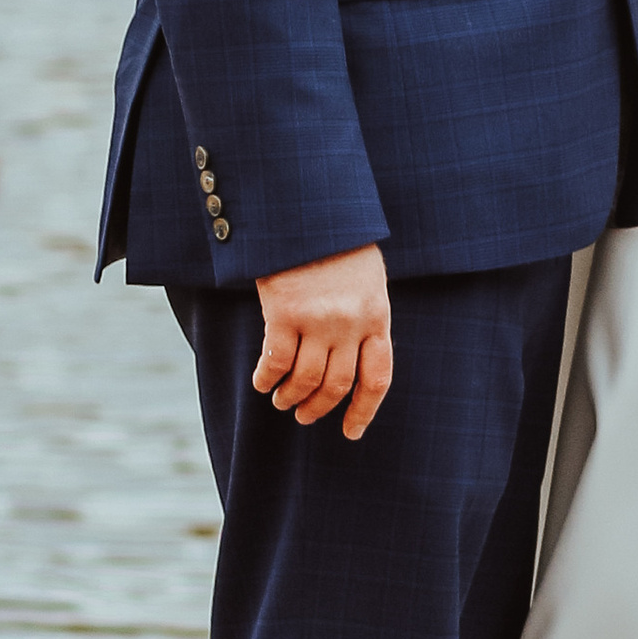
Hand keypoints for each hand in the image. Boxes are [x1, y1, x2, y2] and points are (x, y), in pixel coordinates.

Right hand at [253, 244, 392, 438]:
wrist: (309, 207)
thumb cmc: (337, 239)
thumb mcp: (367, 277)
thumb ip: (364, 315)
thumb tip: (353, 355)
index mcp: (377, 315)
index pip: (376, 377)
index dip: (363, 410)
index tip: (351, 431)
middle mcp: (351, 324)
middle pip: (338, 384)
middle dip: (319, 407)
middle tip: (303, 415)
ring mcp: (319, 320)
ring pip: (306, 380)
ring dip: (290, 397)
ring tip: (280, 400)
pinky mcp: (284, 312)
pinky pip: (276, 361)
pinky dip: (267, 378)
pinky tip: (261, 382)